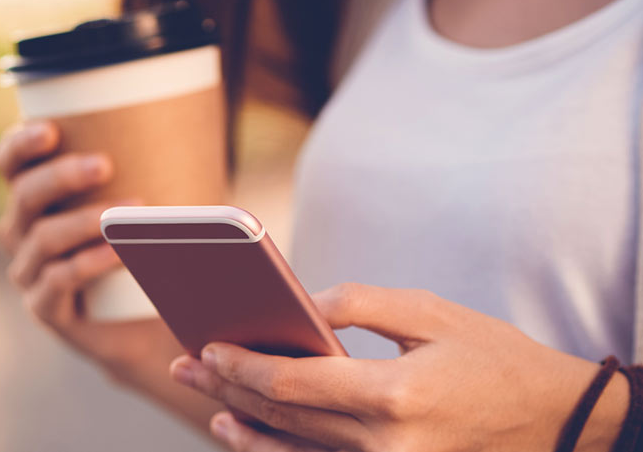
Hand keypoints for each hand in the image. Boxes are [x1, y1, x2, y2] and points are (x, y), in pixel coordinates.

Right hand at [0, 120, 171, 369]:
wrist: (149, 322)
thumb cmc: (147, 250)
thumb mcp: (147, 205)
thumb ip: (155, 172)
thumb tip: (197, 137)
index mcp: (35, 197)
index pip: (9, 163)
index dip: (20, 145)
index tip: (52, 131)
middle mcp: (21, 232)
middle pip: (24, 196)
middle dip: (61, 176)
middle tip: (105, 165)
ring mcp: (29, 273)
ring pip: (42, 238)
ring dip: (85, 221)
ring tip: (129, 212)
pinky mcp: (45, 308)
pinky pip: (58, 280)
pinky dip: (89, 263)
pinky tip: (119, 253)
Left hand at [170, 283, 629, 451]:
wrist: (557, 420)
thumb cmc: (493, 357)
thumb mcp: (430, 312)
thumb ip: (357, 304)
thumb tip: (296, 304)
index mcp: (393, 398)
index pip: (292, 384)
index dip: (241, 367)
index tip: (205, 348)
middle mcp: (384, 446)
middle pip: (282, 417)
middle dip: (226, 391)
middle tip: (183, 367)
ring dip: (242, 428)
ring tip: (207, 404)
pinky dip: (276, 451)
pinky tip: (246, 435)